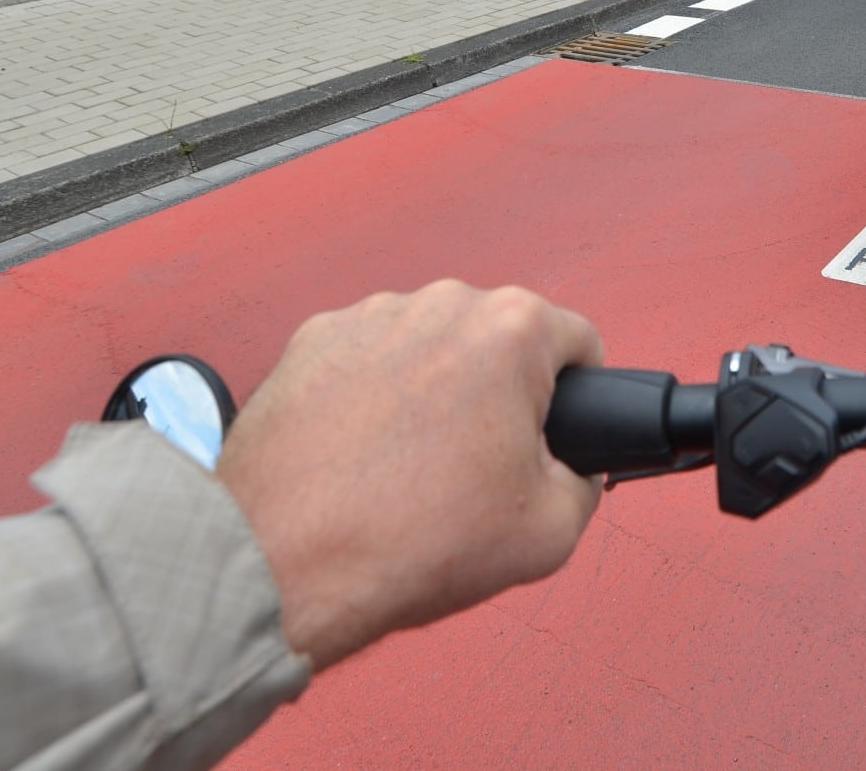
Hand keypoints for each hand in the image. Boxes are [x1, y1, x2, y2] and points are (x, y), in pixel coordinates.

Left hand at [218, 280, 603, 670]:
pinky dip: (372, 396)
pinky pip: (367, 359)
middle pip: (499, 341)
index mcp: (512, 330)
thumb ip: (584, 482)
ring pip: (431, 347)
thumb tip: (571, 470)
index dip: (576, 398)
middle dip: (499, 394)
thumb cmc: (406, 541)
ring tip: (409, 469)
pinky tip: (360, 455)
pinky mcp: (310, 340)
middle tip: (479, 468)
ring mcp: (368, 316)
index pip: (579, 342)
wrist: (281, 562)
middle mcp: (441, 303)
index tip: (553, 435)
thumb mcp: (550, 532)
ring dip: (434, 390)